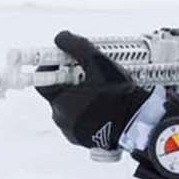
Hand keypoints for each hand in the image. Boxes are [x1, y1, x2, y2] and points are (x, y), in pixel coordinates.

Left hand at [35, 31, 148, 152]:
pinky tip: (103, 108)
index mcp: (60, 101)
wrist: (136, 123)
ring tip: (100, 93)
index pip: (42, 81)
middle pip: (57, 94)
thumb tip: (60, 37)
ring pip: (68, 108)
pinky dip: (86, 113)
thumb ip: (76, 46)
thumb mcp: (98, 62)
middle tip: (89, 76)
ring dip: (78, 98)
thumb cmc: (117, 93)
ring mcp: (71, 132)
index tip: (65, 63)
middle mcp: (61, 119)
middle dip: (69, 83)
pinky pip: (78, 122)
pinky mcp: (82, 140)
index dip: (51, 69)